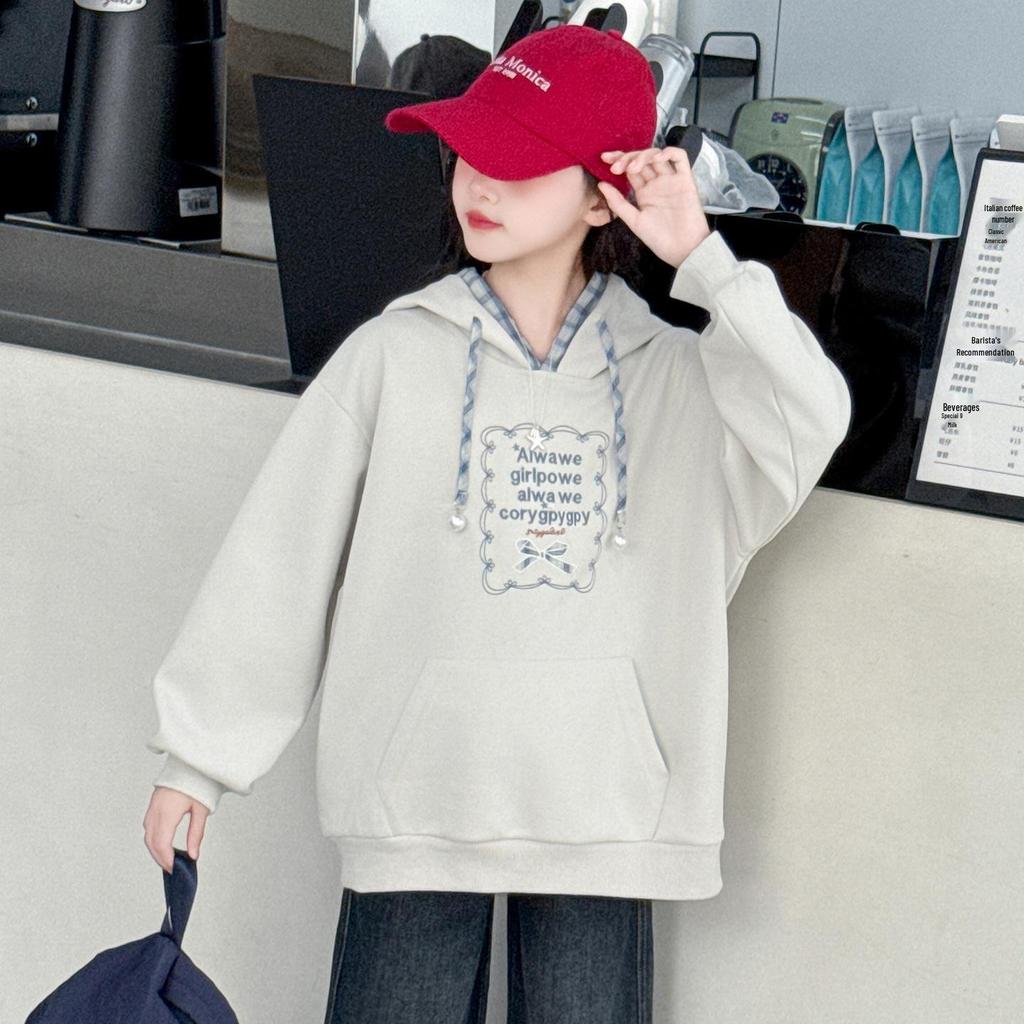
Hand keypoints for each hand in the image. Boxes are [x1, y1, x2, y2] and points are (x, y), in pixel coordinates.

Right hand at [143, 786, 208, 873]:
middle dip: (159, 857)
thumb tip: (193, 855)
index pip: (161, 843)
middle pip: (151, 842)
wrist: (190, 764)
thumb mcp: (201, 810)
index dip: (165, 858)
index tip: (173, 869)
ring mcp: (152, 807)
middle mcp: (156, 810)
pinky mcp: (153, 804)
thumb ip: (196, 834)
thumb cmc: (198, 783)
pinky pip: (148, 826)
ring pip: (147, 835)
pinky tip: (163, 844)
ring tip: (168, 859)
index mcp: (167, 812)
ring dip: (155, 849)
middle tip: (171, 868)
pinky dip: (153, 838)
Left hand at [597, 146, 711, 267]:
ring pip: (657, 155)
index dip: (618, 160)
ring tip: (632, 168)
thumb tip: (601, 184)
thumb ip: (618, 203)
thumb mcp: (633, 221)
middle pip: (641, 159)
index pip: (629, 169)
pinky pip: (680, 158)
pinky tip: (657, 158)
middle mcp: (656, 183)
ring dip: (643, 156)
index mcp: (643, 192)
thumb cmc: (658, 239)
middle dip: (627, 157)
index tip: (604, 159)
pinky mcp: (685, 180)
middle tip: (616, 167)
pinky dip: (669, 152)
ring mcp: (671, 180)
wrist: (682, 249)